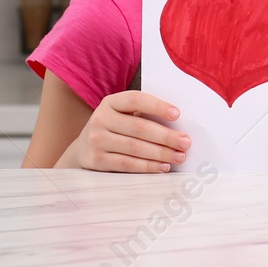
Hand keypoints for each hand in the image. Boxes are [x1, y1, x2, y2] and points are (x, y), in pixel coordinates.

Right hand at [56, 91, 190, 172]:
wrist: (82, 149)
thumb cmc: (114, 128)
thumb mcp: (121, 114)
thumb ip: (143, 114)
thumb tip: (178, 124)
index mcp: (110, 102)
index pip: (136, 100)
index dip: (157, 106)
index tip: (177, 114)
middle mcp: (100, 118)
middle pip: (139, 127)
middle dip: (166, 136)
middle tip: (185, 142)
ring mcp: (96, 140)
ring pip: (135, 148)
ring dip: (161, 153)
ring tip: (179, 156)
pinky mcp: (96, 160)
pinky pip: (127, 164)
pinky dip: (147, 166)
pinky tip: (163, 167)